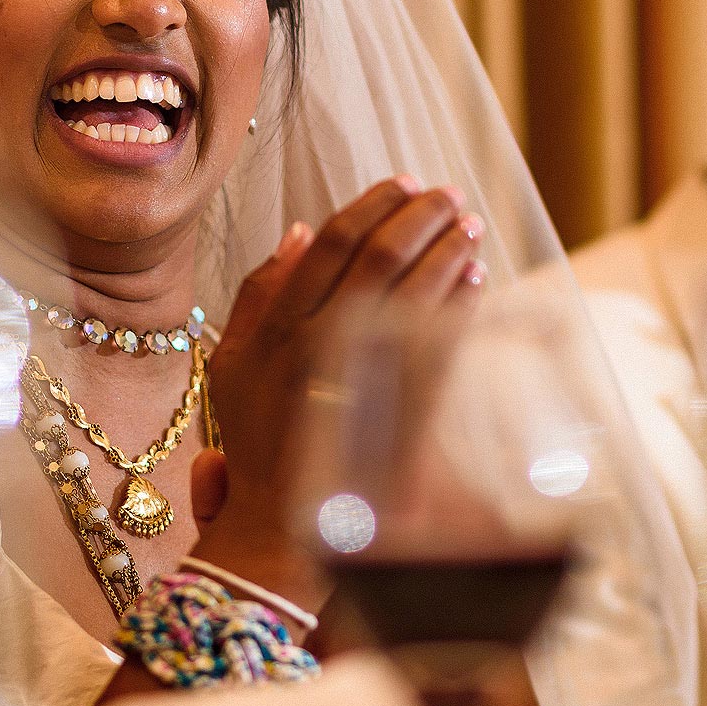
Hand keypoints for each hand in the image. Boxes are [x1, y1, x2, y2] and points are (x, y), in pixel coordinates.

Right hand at [191, 176, 485, 605]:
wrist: (281, 522)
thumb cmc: (255, 438)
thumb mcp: (230, 362)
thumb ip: (259, 293)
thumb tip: (301, 231)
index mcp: (279, 328)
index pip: (334, 244)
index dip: (373, 205)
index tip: (404, 183)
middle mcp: (320, 346)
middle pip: (382, 257)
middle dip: (421, 217)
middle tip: (448, 195)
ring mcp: (364, 378)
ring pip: (416, 293)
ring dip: (449, 250)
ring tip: (469, 225)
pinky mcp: (401, 409)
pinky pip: (441, 341)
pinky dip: (461, 303)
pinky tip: (475, 279)